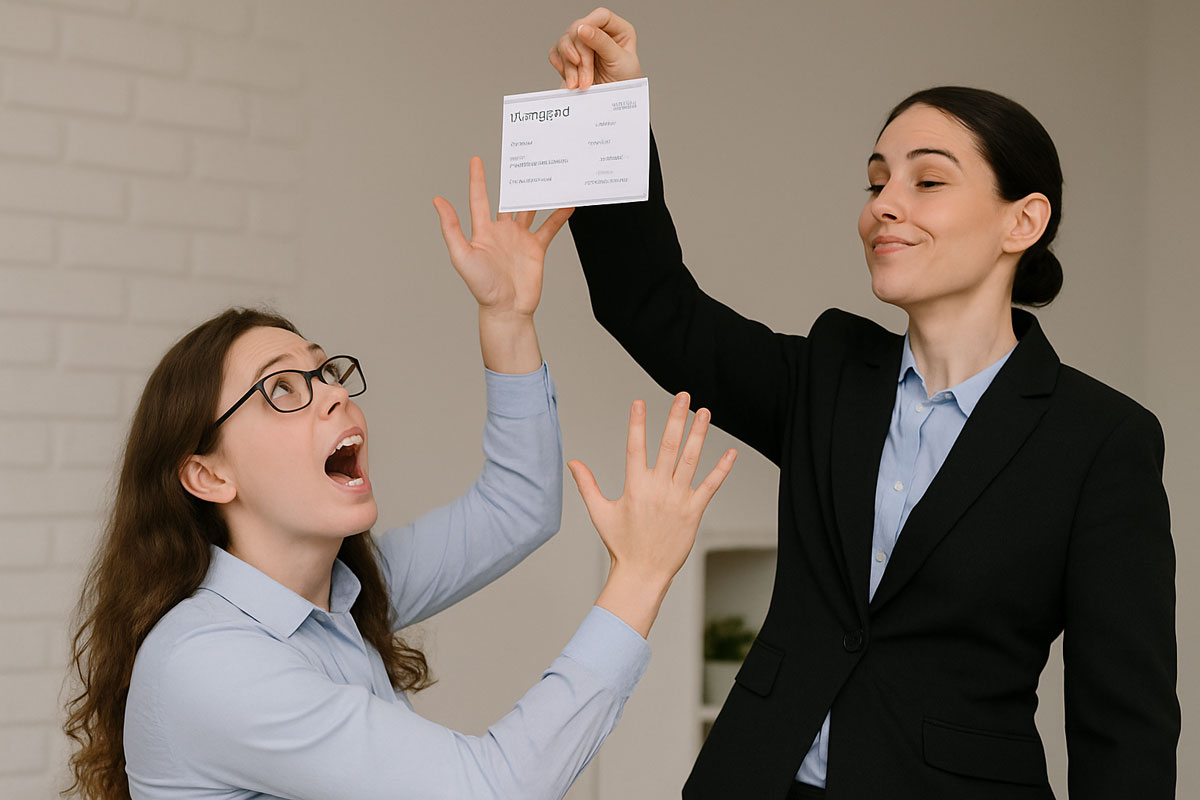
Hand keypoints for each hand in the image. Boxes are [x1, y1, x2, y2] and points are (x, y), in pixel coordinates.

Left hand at [433, 157, 572, 317]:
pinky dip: (558, 216)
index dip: (477, 179)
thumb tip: (438, 201)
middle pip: (508, 200)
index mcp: (483, 231)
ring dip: (537, 195)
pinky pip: (549, 228)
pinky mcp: (536, 249)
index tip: (476, 160)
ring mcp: (520, 239)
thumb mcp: (461, 255)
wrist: (507, 309)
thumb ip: (451, 228)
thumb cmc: (481, 286)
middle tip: (519, 161)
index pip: (479, 199)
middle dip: (512, 182)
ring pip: (530, 210)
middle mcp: (502, 232)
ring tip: (546, 175)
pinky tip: (567, 204)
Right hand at [549, 7, 641, 89]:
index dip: (590, 25)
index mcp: (616, 31)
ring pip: (564, 42)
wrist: (614, 107)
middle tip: (586, 79)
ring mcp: (582, 46)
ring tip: (580, 85)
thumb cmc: (625, 85)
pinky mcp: (569, 59)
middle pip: (578, 30)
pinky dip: (561, 68)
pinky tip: (572, 81)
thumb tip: (583, 28)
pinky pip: (555, 54)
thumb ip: (602, 43)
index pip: (600, 16)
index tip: (583, 38)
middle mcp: (598, 35)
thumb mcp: (619, 62)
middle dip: (580, 56)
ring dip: (570, 66)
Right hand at [569, 393, 736, 634]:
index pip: (635, 446)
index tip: (639, 401)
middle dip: (676, 418)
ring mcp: (678, 498)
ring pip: (691, 459)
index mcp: (635, 486)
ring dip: (699, 434)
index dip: (637, 423)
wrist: (643, 573)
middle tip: (682, 396)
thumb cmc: (621, 544)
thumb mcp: (600, 512)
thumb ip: (587, 485)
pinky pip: (711, 485)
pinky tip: (731, 453)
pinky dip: (722, 469)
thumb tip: (573, 462)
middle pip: (668, 445)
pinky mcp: (694, 511)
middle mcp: (658, 488)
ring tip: (704, 412)